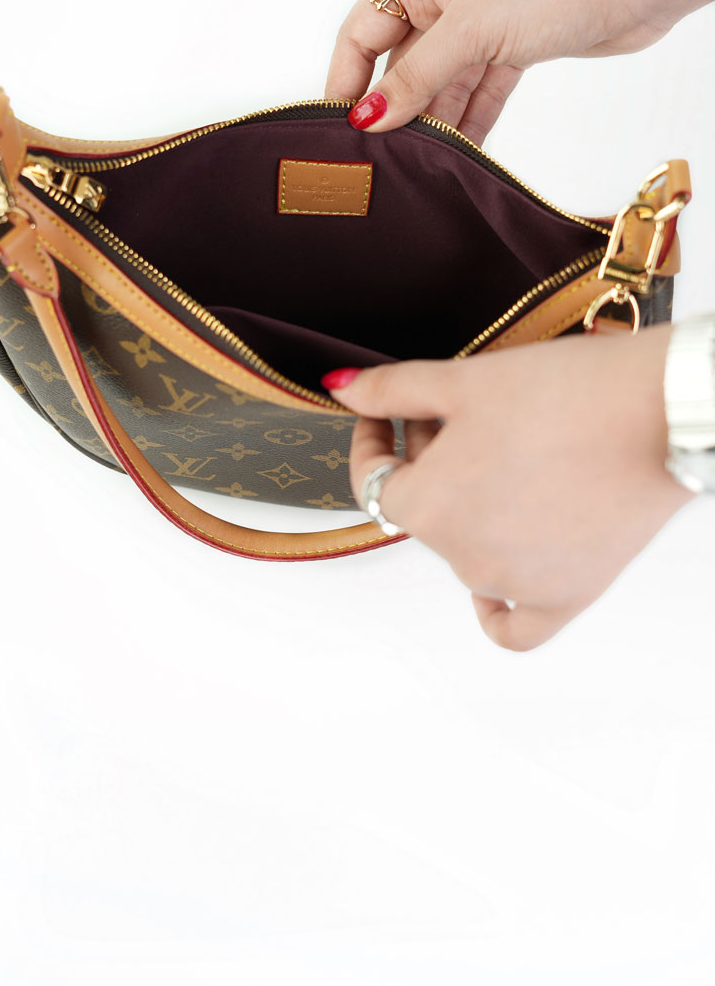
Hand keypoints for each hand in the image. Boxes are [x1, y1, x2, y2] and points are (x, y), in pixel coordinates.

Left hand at [323, 326, 694, 651]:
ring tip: (498, 453)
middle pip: (423, 511)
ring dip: (465, 506)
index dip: (373, 438)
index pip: (374, 481)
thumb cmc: (566, 393)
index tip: (386, 410)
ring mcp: (515, 585)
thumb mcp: (463, 379)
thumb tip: (343, 391)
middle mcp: (464, 558)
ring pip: (465, 551)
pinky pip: (514, 624)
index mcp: (429, 507)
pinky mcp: (566, 597)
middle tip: (453, 413)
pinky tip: (498, 569)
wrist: (660, 413)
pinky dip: (498, 602)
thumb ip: (392, 390)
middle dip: (424, 461)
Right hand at [325, 0, 714, 141]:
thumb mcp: (470, 33)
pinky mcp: (507, 50)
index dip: (346, 80)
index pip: (361, 31)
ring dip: (432, 124)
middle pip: (398, 64)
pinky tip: (458, 158)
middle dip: (392, 110)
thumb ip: (415, 78)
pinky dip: (467, 124)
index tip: (339, 128)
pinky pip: (474, 94)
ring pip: (438, 85)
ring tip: (417, 165)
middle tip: (378, 157)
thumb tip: (367, 118)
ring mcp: (476, 27)